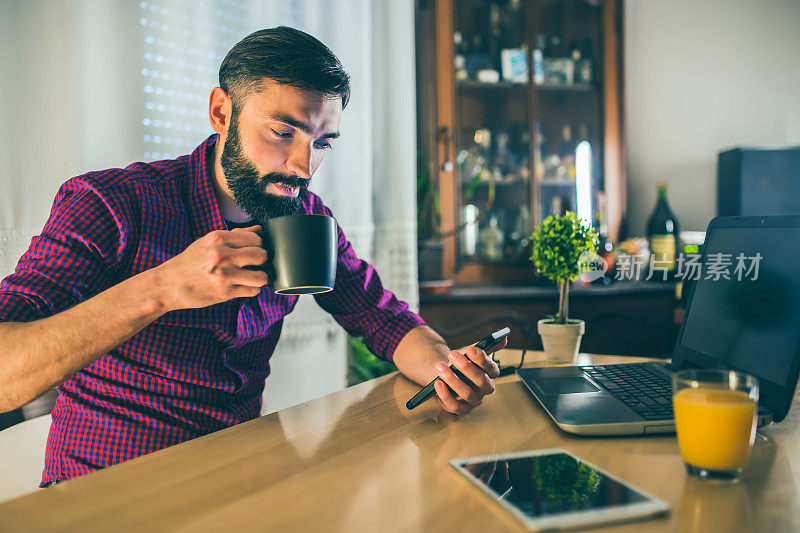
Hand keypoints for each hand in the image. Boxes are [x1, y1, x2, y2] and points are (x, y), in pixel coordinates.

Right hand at [153, 225, 268, 310]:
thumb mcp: (208, 242)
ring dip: (261, 277)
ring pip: (261, 276)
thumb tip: (259, 230)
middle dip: (263, 260)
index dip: (259, 245)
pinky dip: (252, 289)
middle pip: (261, 255)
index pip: (256, 239)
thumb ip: (235, 235)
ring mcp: (224, 275)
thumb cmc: (189, 262)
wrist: (168, 284)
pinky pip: (252, 291)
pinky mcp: (225, 293)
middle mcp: (222, 255)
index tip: (255, 249)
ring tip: (254, 276)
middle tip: (256, 264)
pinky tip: (245, 286)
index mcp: (218, 238)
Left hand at [433, 338, 505, 414]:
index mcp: (491, 374)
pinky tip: (438, 383)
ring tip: (440, 366)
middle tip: (453, 355)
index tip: (470, 349)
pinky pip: (454, 406)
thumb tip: (503, 337)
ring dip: (452, 379)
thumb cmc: (462, 363)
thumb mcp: (473, 352)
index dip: (482, 359)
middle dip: (467, 368)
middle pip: (481, 381)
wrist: (447, 373)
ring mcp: (473, 400)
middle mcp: (484, 389)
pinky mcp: (460, 408)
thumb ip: (487, 345)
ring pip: (467, 393)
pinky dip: (445, 395)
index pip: (492, 369)